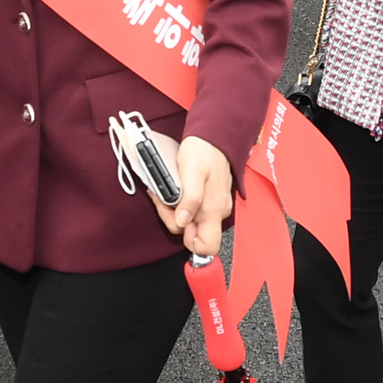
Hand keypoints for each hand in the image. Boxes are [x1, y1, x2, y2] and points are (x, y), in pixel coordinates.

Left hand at [165, 136, 234, 257]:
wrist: (215, 136)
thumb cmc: (203, 151)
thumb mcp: (192, 172)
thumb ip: (189, 199)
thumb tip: (183, 221)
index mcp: (213, 210)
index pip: (206, 247)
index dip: (188, 241)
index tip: (176, 220)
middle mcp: (217, 212)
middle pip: (193, 235)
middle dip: (174, 220)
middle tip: (165, 200)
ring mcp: (215, 206)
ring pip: (192, 222)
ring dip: (176, 211)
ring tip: (168, 192)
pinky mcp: (212, 200)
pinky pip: (195, 211)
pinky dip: (183, 204)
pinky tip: (177, 191)